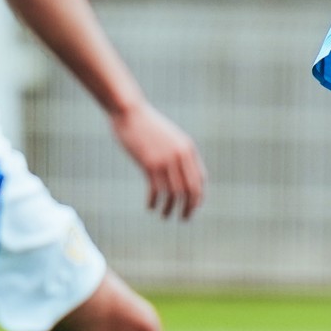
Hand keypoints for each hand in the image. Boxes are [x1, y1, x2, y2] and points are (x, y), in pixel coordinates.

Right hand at [110, 101, 206, 218]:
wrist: (130, 112)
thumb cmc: (147, 124)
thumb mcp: (168, 136)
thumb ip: (176, 151)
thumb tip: (180, 171)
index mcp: (188, 148)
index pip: (201, 178)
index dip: (199, 196)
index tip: (193, 206)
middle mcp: (180, 156)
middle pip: (191, 189)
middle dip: (190, 207)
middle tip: (185, 218)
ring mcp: (165, 160)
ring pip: (174, 193)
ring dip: (170, 208)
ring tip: (165, 216)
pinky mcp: (149, 164)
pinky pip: (155, 190)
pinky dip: (154, 202)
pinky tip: (150, 207)